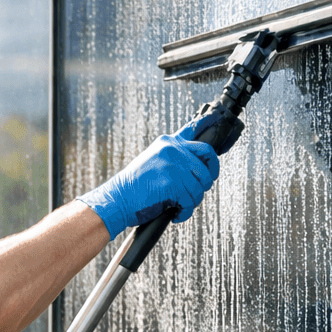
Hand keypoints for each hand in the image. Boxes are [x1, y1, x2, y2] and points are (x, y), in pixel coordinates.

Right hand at [76, 117, 220, 239]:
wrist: (117, 199)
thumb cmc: (134, 186)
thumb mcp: (152, 161)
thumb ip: (173, 157)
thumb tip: (197, 166)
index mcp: (168, 142)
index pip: (193, 128)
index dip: (207, 123)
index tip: (214, 117)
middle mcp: (173, 149)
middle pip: (209, 158)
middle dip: (209, 177)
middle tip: (200, 188)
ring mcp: (174, 165)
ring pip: (201, 185)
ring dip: (194, 200)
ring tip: (181, 206)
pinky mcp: (173, 184)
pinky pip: (192, 200)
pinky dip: (186, 212)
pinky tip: (176, 214)